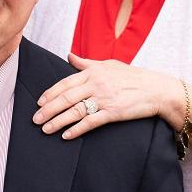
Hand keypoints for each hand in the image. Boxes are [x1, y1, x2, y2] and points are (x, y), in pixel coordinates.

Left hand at [32, 54, 171, 139]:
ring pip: (75, 111)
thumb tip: (69, 56)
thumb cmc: (133, 77)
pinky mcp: (113, 112)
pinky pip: (90, 122)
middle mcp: (97, 84)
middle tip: (35, 119)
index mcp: (94, 72)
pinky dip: (77, 129)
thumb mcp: (109, 65)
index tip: (39, 102)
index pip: (66, 82)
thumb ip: (87, 63)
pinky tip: (66, 135)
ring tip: (45, 129)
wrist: (156, 89)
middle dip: (49, 109)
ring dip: (58, 121)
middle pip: (66, 97)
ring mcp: (104, 98)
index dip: (51, 93)